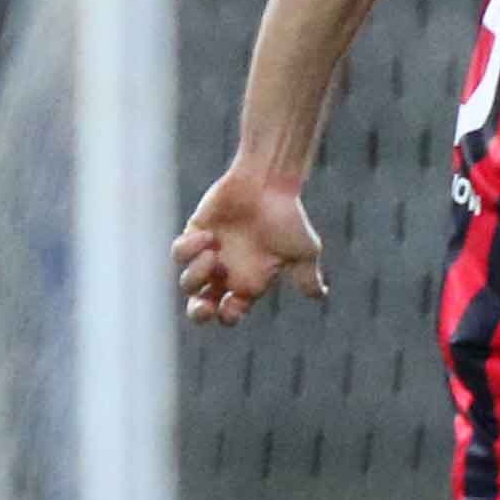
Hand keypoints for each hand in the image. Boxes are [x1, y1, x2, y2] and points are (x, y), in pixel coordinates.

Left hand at [174, 167, 326, 325]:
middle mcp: (226, 272)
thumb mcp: (304, 251)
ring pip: (187, 282)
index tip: (234, 303)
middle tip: (205, 306)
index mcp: (249, 283)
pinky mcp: (195, 232)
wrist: (268, 182)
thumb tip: (320, 295)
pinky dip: (189, 250)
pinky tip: (209, 236)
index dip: (227, 316)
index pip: (230, 313)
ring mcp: (209, 253)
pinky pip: (179, 253)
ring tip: (213, 255)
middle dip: (199, 314)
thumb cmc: (288, 217)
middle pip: (201, 305)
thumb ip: (308, 278)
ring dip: (197, 275)